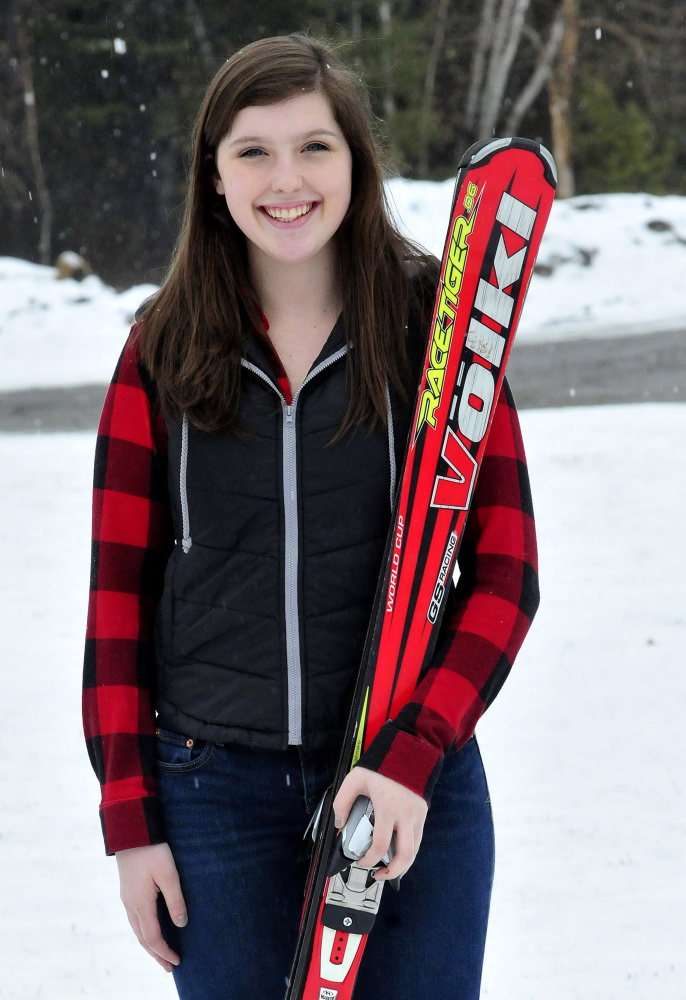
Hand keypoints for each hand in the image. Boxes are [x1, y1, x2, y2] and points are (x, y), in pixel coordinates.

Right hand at [116, 842, 187, 971]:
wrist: (131, 831)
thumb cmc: (152, 850)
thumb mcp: (169, 874)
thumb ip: (175, 900)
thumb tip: (182, 924)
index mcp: (141, 903)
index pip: (152, 937)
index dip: (164, 951)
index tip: (176, 961)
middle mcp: (130, 905)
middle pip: (142, 938)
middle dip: (156, 954)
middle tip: (169, 966)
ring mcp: (127, 898)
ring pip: (137, 929)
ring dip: (149, 944)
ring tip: (160, 954)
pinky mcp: (127, 890)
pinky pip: (134, 919)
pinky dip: (143, 931)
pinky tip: (150, 930)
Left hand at [332, 766, 427, 881]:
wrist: (409, 749)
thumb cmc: (383, 763)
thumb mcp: (356, 778)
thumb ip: (343, 801)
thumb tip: (339, 823)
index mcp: (387, 808)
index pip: (380, 844)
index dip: (369, 859)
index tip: (359, 861)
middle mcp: (405, 815)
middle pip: (405, 855)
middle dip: (392, 872)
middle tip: (379, 875)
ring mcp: (416, 815)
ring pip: (414, 850)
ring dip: (403, 865)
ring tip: (389, 869)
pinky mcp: (422, 813)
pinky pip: (418, 839)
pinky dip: (409, 851)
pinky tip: (398, 852)